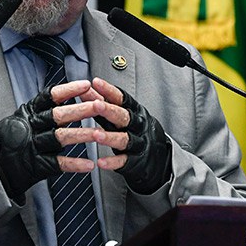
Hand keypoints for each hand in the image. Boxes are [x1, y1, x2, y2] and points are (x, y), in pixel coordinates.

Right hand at [0, 81, 95, 199]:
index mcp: (29, 112)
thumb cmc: (11, 139)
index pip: (50, 96)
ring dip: (81, 135)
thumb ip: (42, 109)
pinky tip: (89, 165)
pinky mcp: (37, 166)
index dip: (68, 90)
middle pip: (58, 115)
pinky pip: (58, 164)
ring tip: (99, 134)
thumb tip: (68, 95)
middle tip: (98, 106)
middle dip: (80, 110)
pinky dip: (74, 164)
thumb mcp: (21, 118)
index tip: (85, 85)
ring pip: (60, 137)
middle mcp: (31, 127)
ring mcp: (33, 146)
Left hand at [89, 78, 171, 193]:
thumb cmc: (134, 130)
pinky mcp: (135, 161)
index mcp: (133, 111)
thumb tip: (87, 90)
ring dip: (110, 137)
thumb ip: (104, 103)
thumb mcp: (122, 114)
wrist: (158, 156)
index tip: (96, 82)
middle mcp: (137, 125)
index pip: (122, 98)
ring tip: (96, 134)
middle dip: (110, 110)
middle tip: (96, 104)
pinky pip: (124, 161)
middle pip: (124, 116)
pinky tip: (101, 162)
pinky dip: (113, 162)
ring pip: (125, 139)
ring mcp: (138, 143)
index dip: (109, 90)